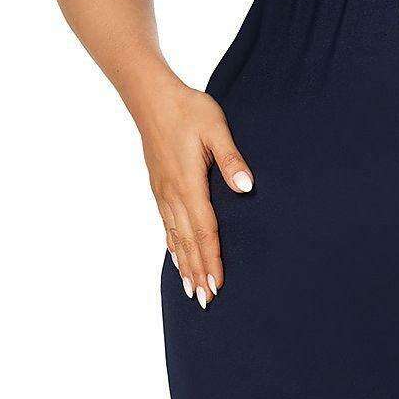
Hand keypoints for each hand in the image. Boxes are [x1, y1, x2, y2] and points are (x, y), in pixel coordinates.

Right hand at [139, 81, 253, 308]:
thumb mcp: (216, 128)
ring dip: (184, 265)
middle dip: (197, 272)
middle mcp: (173, 194)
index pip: (204, 230)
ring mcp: (163, 191)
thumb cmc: (187, 109)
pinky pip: (166, 224)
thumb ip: (231, 159)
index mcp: (189, 183)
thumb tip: (247, 188)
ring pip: (175, 237)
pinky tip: (175, 256)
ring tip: (191, 290)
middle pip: (188, 242)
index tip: (217, 285)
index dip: (211, 259)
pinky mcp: (158, 186)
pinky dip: (172, 245)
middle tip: (206, 301)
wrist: (151, 96)